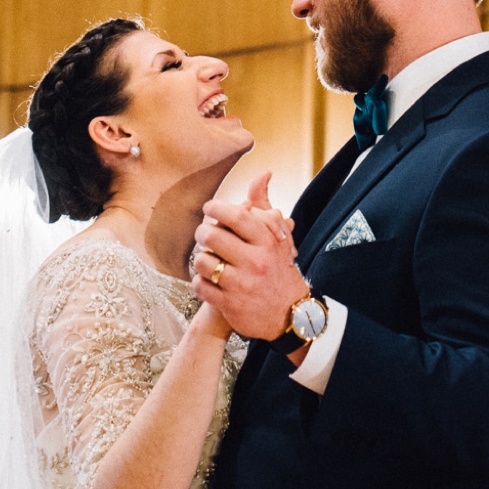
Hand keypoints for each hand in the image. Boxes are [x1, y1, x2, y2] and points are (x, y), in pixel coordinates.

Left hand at [191, 173, 306, 339]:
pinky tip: (207, 279)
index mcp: (267, 242)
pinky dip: (199, 280)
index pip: (236, 215)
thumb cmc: (278, 267)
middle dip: (202, 232)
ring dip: (200, 258)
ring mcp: (242, 285)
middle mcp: (256, 262)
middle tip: (203, 234)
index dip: (216, 208)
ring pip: (202, 261)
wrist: (290, 314)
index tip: (209, 208)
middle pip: (212, 236)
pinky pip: (200, 286)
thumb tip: (263, 173)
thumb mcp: (277, 236)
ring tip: (207, 258)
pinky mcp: (229, 305)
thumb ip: (264, 205)